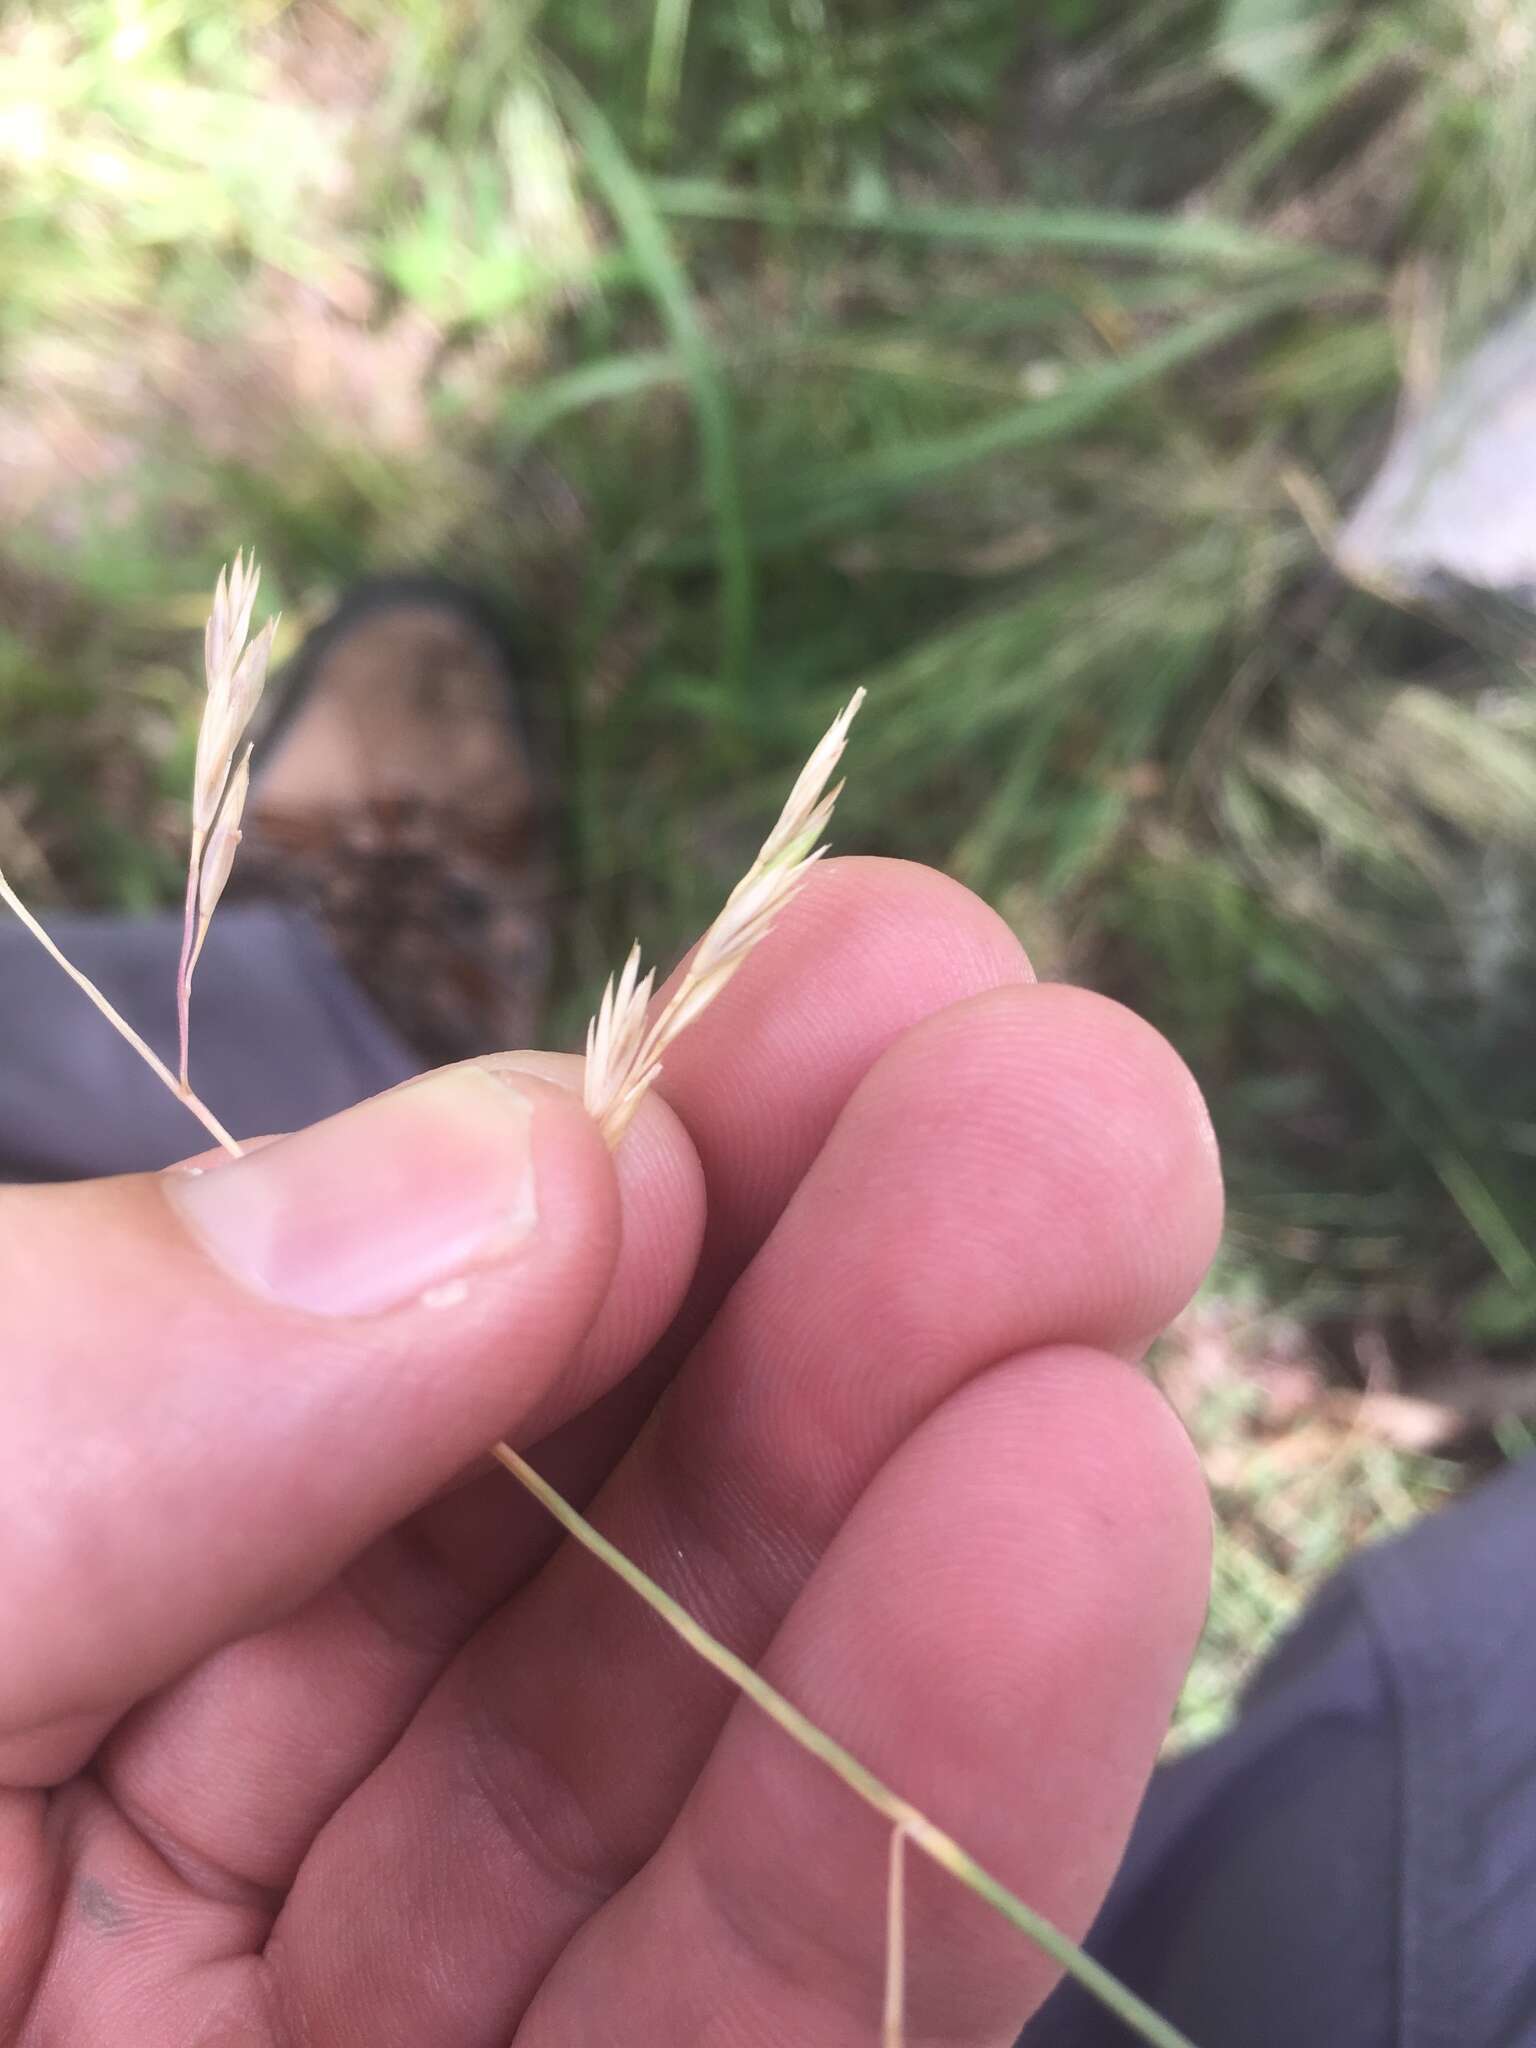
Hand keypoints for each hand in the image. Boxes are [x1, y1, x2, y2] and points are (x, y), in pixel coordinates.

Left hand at [1, 859, 1219, 2046]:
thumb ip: (97, 1386)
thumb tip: (530, 1163)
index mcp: (39, 1613)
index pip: (374, 1370)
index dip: (613, 1170)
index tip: (828, 985)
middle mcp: (209, 1828)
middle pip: (589, 1536)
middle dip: (838, 1290)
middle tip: (1060, 1085)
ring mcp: (390, 2041)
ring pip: (712, 1756)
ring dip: (941, 1496)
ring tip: (1114, 1242)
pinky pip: (769, 2027)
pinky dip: (936, 1808)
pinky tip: (1073, 1531)